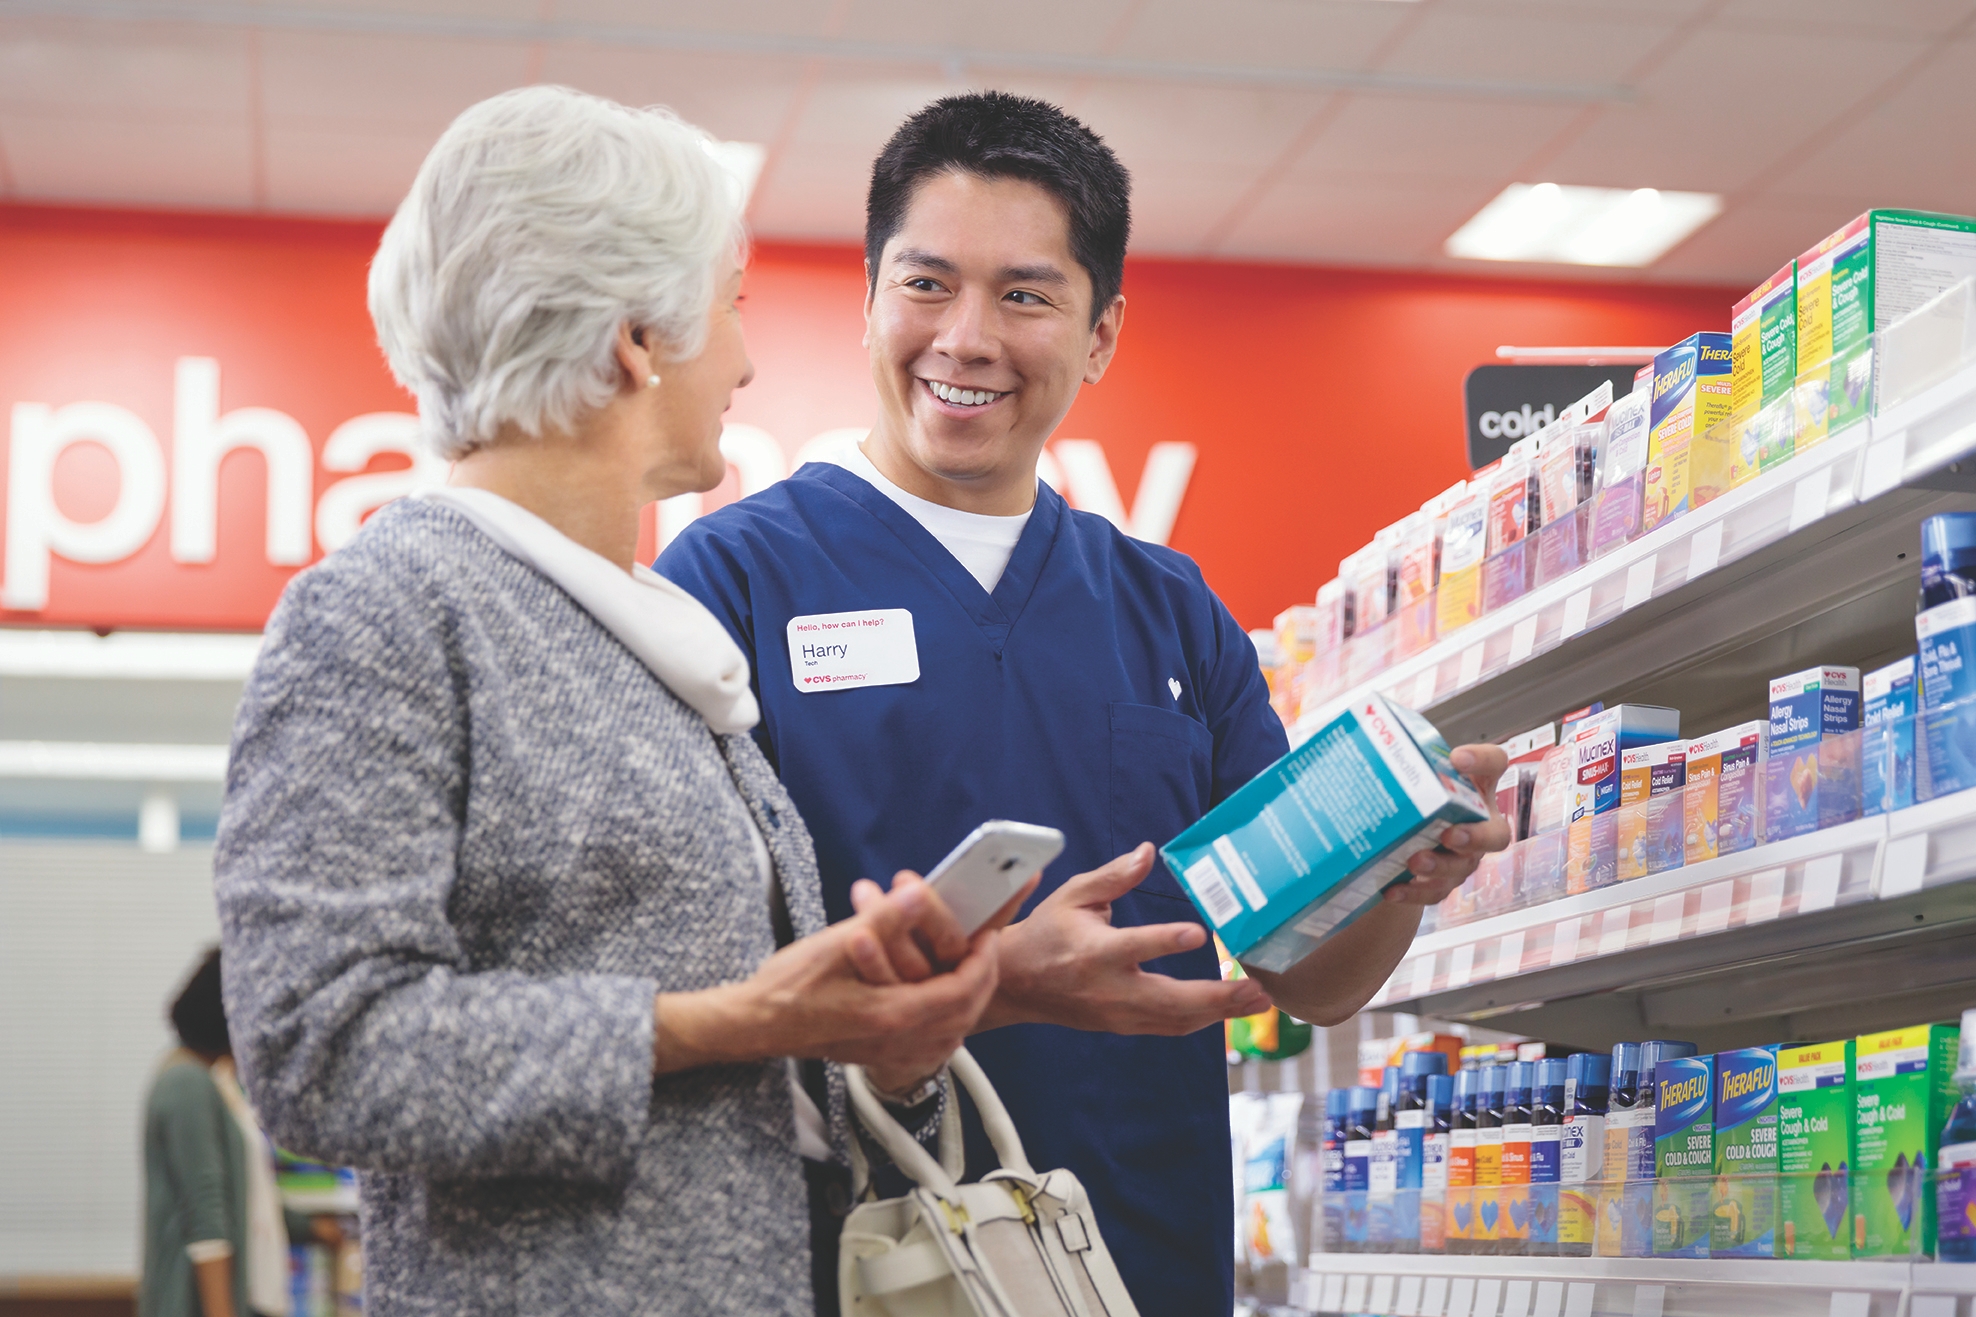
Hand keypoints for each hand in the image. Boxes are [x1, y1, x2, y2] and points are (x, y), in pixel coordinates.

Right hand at [654, 877, 1020, 1082]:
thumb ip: (883, 920)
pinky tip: (942, 998)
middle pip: (966, 1014)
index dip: (982, 960)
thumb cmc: (787, 986)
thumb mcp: (834, 944)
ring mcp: (890, 1052)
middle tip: (986, 943)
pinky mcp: (882, 1054)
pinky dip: (948, 1018)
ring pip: (953, 1032)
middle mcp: (897, 1040)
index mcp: (891, 1015)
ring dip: (969, 999)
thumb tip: (918, 894)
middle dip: (983, 976)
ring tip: (971, 966)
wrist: (754, 1024)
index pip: (961, 990)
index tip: (988, 932)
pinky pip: (933, 1043)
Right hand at [981, 843, 1272, 1035]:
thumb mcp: (1073, 895)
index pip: (1135, 946)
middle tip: (1257, 989)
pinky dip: (1202, 1020)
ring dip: (1220, 1013)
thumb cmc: (1047, 931)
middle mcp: (1109, 988)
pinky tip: (1231, 1009)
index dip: (1166, 941)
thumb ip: (1113, 876)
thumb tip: (1147, 852)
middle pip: (1169, 1000)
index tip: (1199, 934)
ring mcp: (1118, 1014)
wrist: (1016, 985)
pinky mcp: (1123, 1026)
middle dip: (1217, 997)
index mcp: (1094, 951)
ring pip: (1176, 1021)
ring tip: (1259, 1001)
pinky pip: (1169, 1027)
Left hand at [1381, 743, 1511, 907]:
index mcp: (1474, 786)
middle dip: (1476, 837)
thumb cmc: (1413, 797)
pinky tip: (1392, 889)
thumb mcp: (1409, 777)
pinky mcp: (1444, 880)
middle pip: (1496, 834)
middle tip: (1449, 834)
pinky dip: (1414, 892)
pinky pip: (1435, 891)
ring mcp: (1465, 856)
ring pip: (1463, 866)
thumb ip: (1394, 762)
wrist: (1402, 837)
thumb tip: (1343, 739)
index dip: (1483, 760)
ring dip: (1440, 866)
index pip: (1494, 764)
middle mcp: (1478, 823)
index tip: (1458, 759)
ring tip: (1414, 861)